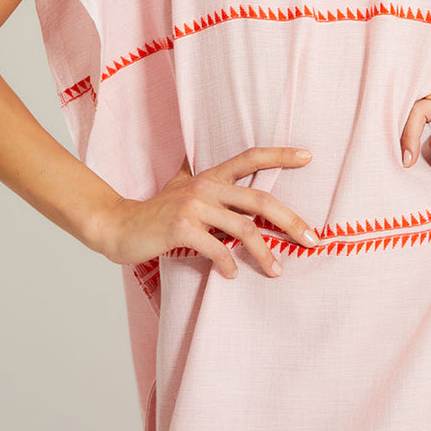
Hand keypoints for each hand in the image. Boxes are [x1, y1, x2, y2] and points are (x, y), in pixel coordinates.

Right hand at [100, 147, 319, 278]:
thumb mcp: (182, 189)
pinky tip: (233, 275)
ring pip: (243, 229)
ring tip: (277, 270)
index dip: (280, 155)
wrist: (119, 226)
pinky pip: (216, 249)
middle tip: (312, 239)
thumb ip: (205, 184)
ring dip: (264, 252)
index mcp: (210, 176)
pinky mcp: (181, 229)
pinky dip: (228, 263)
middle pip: (259, 200)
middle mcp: (205, 187)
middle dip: (290, 221)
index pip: (251, 157)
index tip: (309, 156)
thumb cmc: (156, 211)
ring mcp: (193, 206)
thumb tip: (226, 183)